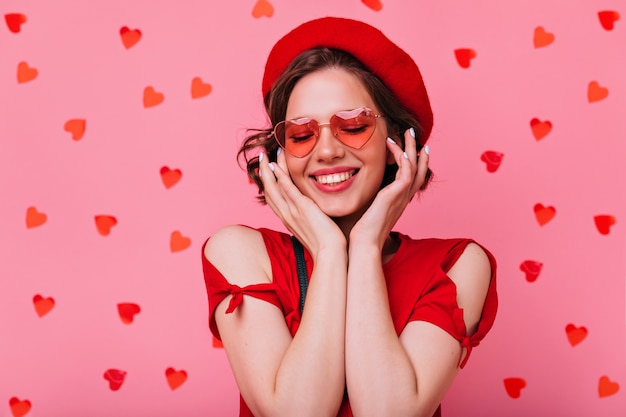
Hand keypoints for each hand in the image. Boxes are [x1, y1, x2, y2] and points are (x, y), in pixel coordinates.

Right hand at [258, 148, 345, 256]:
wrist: (329, 253)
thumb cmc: (325, 244)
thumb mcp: (312, 229)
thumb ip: (308, 219)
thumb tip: (311, 215)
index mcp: (288, 219)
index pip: (272, 198)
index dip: (267, 183)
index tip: (266, 170)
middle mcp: (286, 214)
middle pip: (268, 190)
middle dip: (263, 172)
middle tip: (261, 157)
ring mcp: (292, 211)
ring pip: (274, 187)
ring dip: (268, 169)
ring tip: (265, 155)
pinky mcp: (302, 208)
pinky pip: (287, 189)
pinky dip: (280, 176)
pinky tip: (275, 165)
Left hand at [350, 128, 429, 248]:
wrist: (364, 244)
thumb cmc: (361, 233)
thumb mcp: (366, 212)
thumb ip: (366, 200)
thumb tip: (352, 190)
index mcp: (398, 202)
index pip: (412, 178)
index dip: (415, 162)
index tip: (413, 148)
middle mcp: (403, 198)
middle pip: (418, 169)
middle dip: (417, 150)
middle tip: (412, 133)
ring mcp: (402, 196)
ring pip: (414, 165)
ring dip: (411, 147)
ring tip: (407, 132)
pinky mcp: (396, 194)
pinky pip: (406, 170)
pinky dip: (402, 156)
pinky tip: (394, 146)